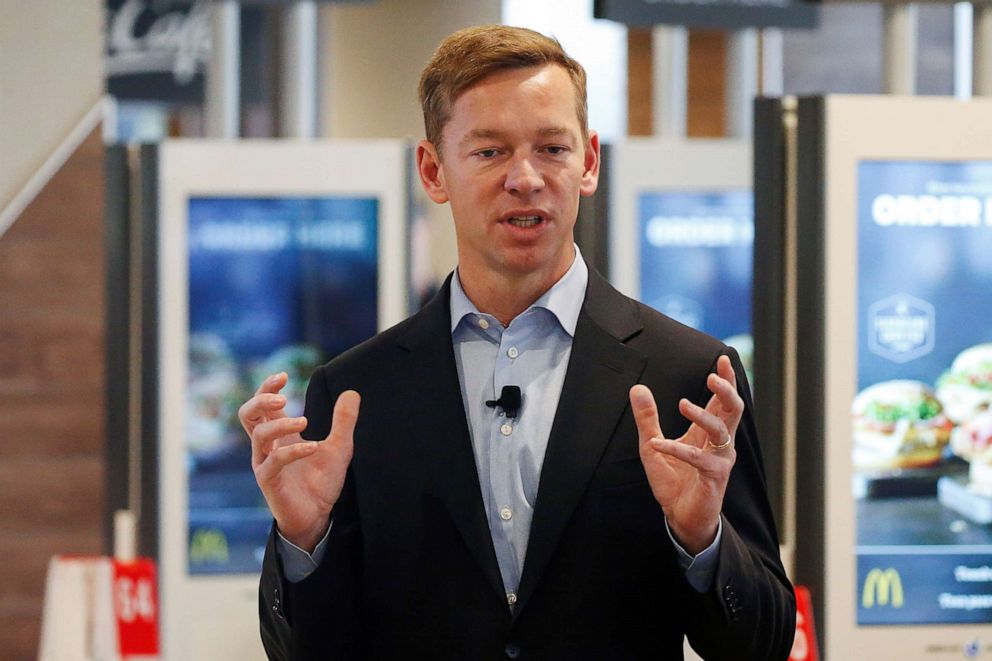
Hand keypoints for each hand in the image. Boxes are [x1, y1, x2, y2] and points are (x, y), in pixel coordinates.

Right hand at [239, 372, 359, 551]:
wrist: (318, 516)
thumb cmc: (321, 481)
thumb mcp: (340, 447)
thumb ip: (343, 421)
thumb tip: (352, 392)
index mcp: (279, 434)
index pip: (263, 405)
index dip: (267, 387)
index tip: (284, 375)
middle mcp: (267, 446)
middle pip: (247, 414)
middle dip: (261, 400)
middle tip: (282, 397)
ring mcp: (265, 463)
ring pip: (259, 435)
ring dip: (281, 424)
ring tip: (305, 422)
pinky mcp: (269, 481)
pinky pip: (274, 461)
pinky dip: (293, 450)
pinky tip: (313, 447)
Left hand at [629, 355, 741, 554]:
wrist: (681, 517)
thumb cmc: (673, 481)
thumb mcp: (652, 445)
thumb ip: (647, 419)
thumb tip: (637, 388)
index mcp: (708, 433)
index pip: (721, 402)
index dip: (725, 380)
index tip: (722, 359)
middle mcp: (720, 444)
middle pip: (733, 410)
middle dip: (726, 391)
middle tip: (712, 377)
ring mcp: (720, 460)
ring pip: (721, 431)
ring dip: (702, 415)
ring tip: (681, 403)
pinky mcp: (714, 477)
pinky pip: (698, 459)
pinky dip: (677, 450)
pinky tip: (658, 444)